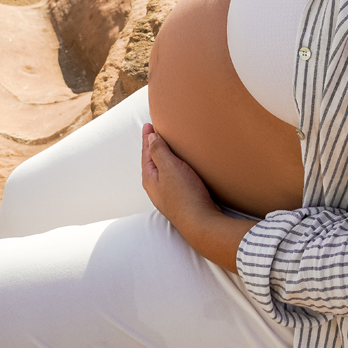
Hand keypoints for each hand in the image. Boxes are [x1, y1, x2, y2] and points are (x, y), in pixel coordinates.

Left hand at [141, 124, 254, 272]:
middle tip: (155, 133)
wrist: (201, 223)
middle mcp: (156, 187)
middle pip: (152, 162)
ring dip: (164, 157)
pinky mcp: (180, 199)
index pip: (146, 153)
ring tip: (168, 147)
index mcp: (150, 178)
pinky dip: (173, 167)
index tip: (148, 125)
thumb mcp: (169, 168)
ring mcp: (167, 195)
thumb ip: (159, 151)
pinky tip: (181, 168)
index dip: (147, 138)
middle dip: (153, 147)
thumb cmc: (185, 195)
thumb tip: (150, 138)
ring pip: (162, 170)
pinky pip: (173, 177)